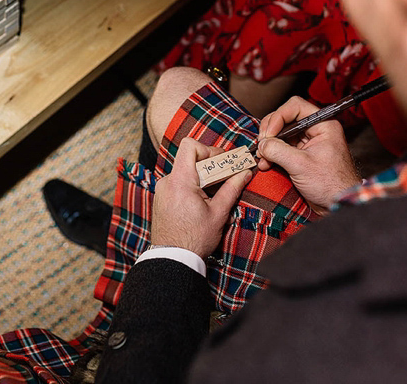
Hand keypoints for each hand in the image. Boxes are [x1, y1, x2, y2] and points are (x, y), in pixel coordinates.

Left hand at [150, 137, 252, 256]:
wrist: (172, 260)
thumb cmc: (194, 239)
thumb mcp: (218, 213)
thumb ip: (232, 189)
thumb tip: (245, 172)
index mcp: (180, 181)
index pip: (190, 146)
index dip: (208, 149)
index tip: (221, 163)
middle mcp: (167, 182)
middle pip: (190, 159)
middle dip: (210, 166)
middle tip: (224, 178)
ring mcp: (162, 191)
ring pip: (185, 172)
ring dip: (202, 178)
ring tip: (214, 195)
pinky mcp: (161, 199)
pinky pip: (178, 183)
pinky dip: (192, 187)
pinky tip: (202, 203)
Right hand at [257, 97, 360, 213]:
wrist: (339, 204)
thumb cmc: (331, 184)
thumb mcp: (301, 165)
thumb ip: (278, 151)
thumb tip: (262, 144)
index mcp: (323, 124)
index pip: (295, 107)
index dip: (278, 117)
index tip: (267, 134)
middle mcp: (316, 130)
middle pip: (286, 118)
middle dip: (271, 132)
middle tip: (262, 145)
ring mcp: (308, 143)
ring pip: (282, 133)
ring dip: (269, 144)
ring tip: (262, 158)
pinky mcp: (302, 155)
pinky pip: (283, 148)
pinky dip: (272, 154)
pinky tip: (265, 163)